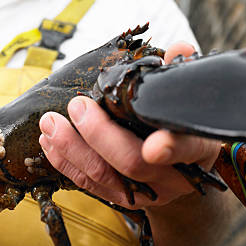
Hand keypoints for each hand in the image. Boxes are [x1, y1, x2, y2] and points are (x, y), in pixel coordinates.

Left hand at [38, 42, 220, 208]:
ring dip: (72, 148)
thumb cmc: (183, 124)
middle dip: (99, 135)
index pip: (186, 149)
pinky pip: (89, 184)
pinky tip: (49, 143)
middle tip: (77, 107)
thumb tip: (180, 48)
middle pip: (133, 163)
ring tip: (50, 122)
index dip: (170, 149)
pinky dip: (65, 163)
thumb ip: (182, 74)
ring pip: (104, 176)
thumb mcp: (192, 100)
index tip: (153, 147)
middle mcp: (171, 176)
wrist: (183, 169)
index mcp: (196, 148)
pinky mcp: (121, 197)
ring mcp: (144, 190)